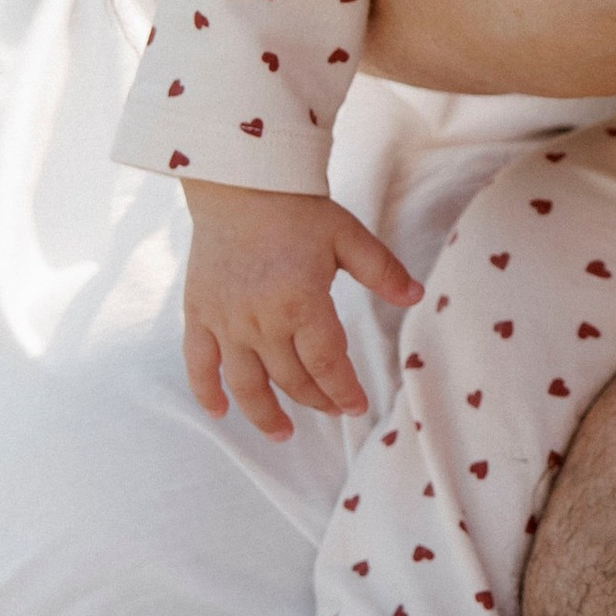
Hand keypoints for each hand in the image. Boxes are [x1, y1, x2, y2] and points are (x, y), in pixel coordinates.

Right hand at [180, 179, 418, 438]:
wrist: (239, 182)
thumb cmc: (297, 209)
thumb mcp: (349, 236)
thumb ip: (383, 271)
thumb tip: (417, 298)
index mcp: (301, 303)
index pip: (327, 365)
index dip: (344, 391)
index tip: (358, 406)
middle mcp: (260, 321)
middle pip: (291, 379)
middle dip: (316, 400)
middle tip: (333, 408)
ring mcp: (226, 322)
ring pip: (245, 384)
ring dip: (264, 414)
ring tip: (282, 433)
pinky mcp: (198, 314)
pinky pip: (198, 364)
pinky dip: (206, 393)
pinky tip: (220, 412)